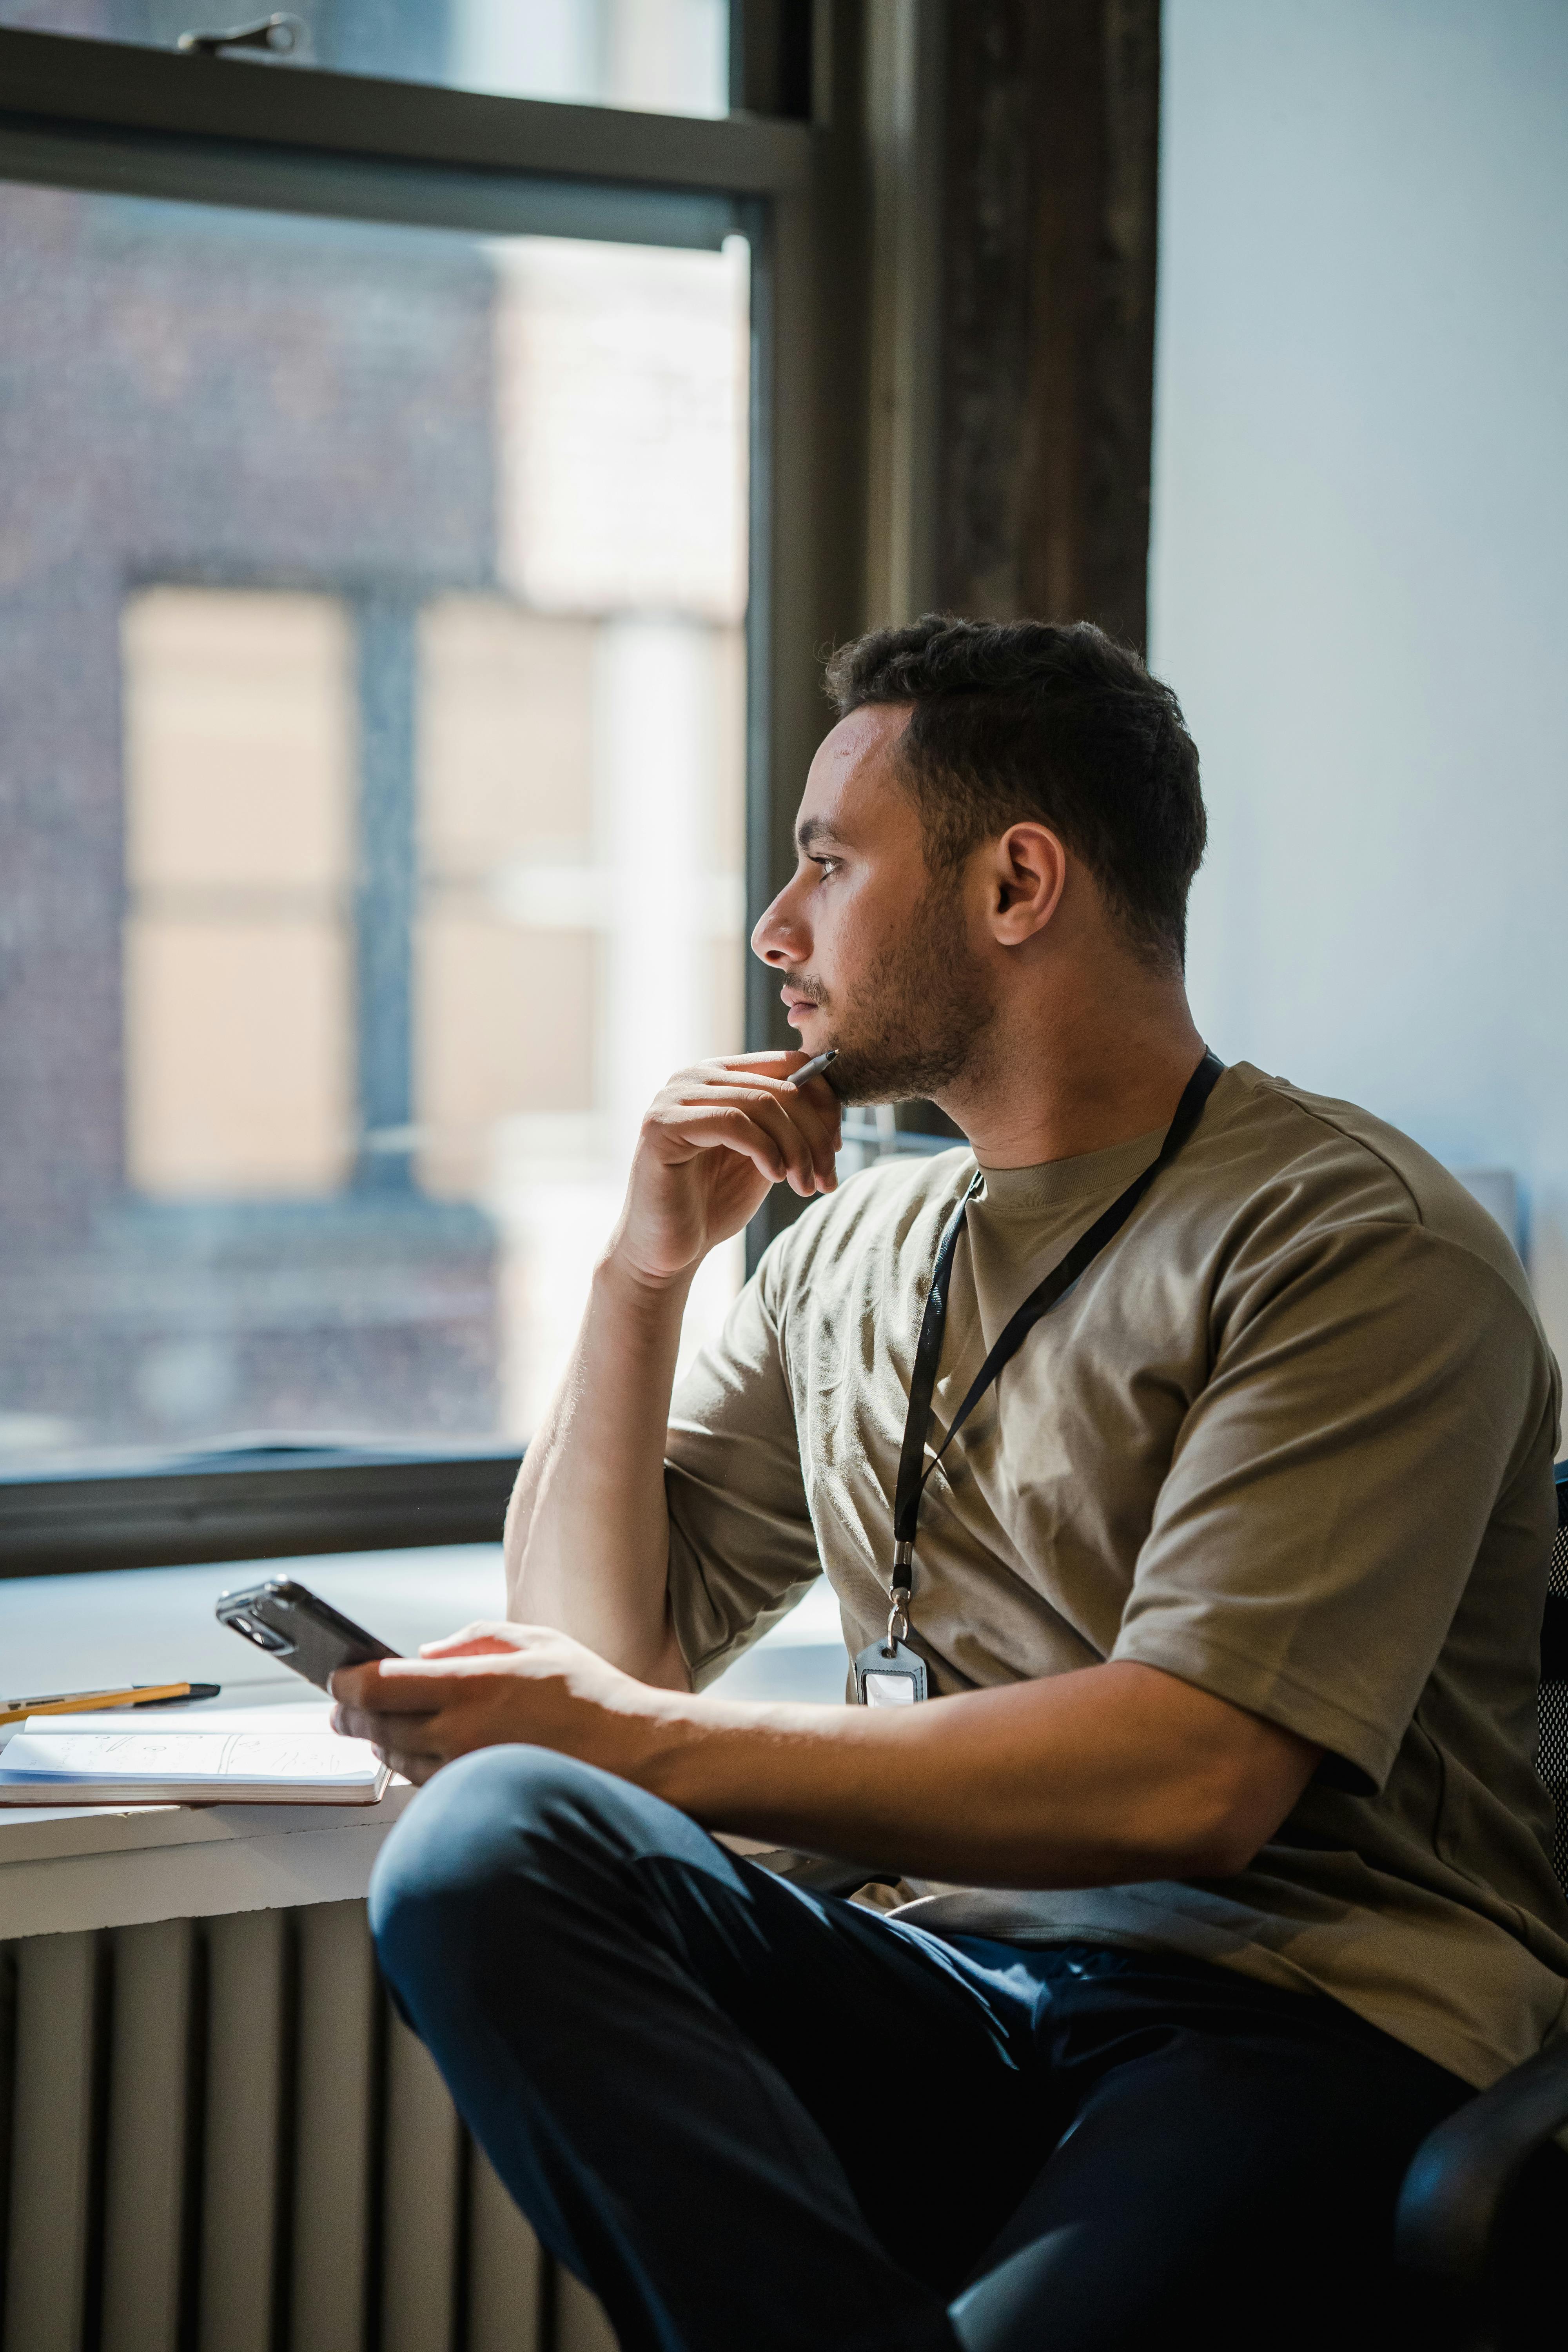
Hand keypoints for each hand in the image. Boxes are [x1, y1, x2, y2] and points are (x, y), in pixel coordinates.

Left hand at [328, 1621, 657, 1786]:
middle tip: (341, 1706)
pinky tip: (418, 1748)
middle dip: (349, 1714)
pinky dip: (411, 1763)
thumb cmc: (591, 1695)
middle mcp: (460, 1732)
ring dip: (379, 1740)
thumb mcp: (536, 1640)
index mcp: (473, 1685)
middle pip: (375, 1727)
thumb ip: (474, 1637)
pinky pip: (425, 1781)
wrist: (634, 1756)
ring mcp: (466, 1771)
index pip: (378, 1687)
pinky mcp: (477, 1796)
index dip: (346, 1682)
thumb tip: (425, 1653)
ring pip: (395, 1758)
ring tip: (376, 1724)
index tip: (338, 1675)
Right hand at [611, 1050, 841, 1285]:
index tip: (837, 1146)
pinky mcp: (662, 1125)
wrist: (667, 1251)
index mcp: (720, 1075)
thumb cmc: (714, 1204)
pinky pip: (732, 1121)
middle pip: (780, 1086)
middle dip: (815, 1135)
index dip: (824, 1101)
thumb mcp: (765, 1155)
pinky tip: (776, 1177)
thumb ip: (787, 1124)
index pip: (788, 1062)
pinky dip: (765, 1149)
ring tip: (805, 1185)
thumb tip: (834, 1102)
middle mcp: (694, 1076)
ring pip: (761, 1103)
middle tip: (827, 1177)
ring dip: (796, 1148)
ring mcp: (674, 1097)